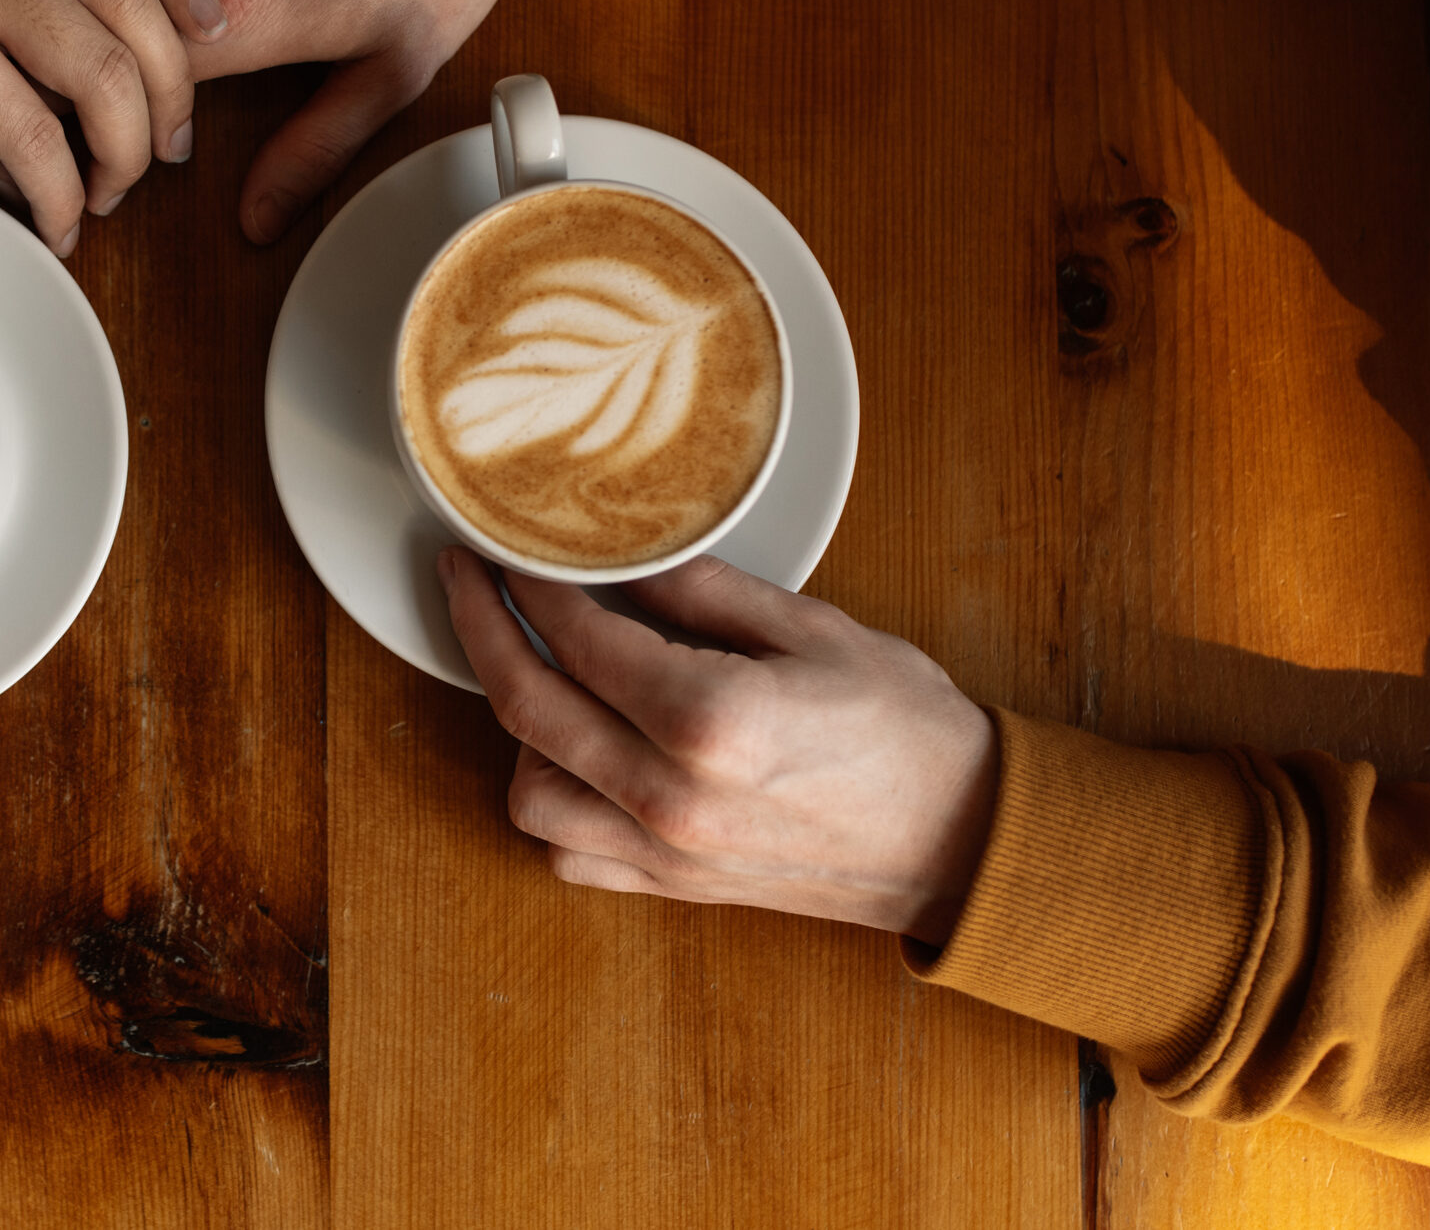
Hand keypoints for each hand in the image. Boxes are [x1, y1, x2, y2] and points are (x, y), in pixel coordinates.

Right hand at [68, 0, 578, 242]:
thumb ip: (317, 150)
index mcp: (239, 12)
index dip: (101, 127)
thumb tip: (257, 221)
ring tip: (54, 24)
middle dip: (59, 67)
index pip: (119, 93)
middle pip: (76, 21)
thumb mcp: (398, 65)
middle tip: (68, 94)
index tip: (104, 145)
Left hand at [442, 549, 999, 944]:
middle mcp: (672, 795)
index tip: (508, 542)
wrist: (964, 840)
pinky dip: (552, 801)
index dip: (531, 582)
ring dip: (514, 725)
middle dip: (481, 628)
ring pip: (528, 793)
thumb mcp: (813, 628)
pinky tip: (572, 750)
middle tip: (465, 576)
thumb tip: (616, 550)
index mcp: (710, 720)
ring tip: (535, 667)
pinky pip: (568, 855)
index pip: (579, 637)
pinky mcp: (673, 887)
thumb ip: (701, 590)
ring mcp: (667, 852)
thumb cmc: (906, 727)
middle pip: (528, 707)